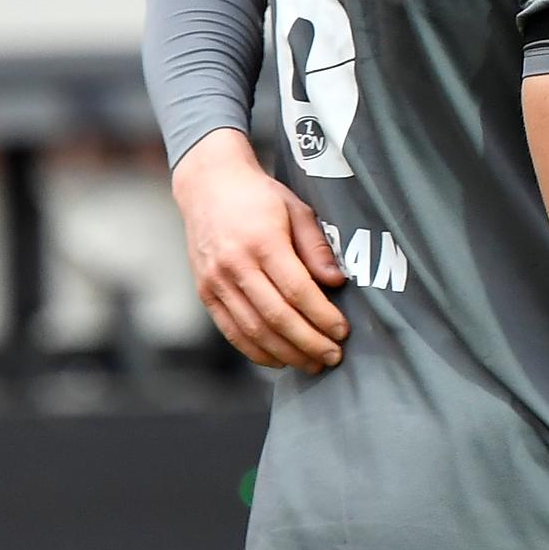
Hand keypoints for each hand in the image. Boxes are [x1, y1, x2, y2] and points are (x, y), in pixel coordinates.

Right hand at [169, 128, 347, 373]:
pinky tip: (279, 359)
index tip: (343, 331)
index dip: (322, 315)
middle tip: (333, 357)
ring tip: (312, 364)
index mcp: (262, 241)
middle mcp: (234, 265)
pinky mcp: (205, 293)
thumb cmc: (260, 197)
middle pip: (275, 317)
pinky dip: (255, 350)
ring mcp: (215, 282)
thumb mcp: (297, 208)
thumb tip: (336, 283)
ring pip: (252, 330)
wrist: (208, 185)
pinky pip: (230, 330)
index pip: (297, 290)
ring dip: (285, 353)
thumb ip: (317, 246)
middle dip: (308, 342)